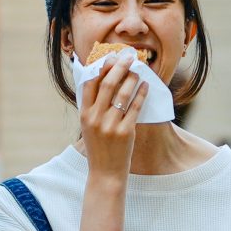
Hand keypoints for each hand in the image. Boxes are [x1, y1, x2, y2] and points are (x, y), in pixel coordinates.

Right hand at [76, 53, 143, 179]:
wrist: (105, 173)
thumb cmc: (98, 147)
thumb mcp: (88, 126)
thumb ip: (92, 106)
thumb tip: (102, 81)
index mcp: (84, 115)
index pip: (90, 84)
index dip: (101, 68)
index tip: (110, 58)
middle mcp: (96, 118)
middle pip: (108, 84)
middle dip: (119, 67)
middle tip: (129, 57)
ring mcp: (111, 125)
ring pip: (123, 94)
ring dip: (132, 78)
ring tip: (138, 71)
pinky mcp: (126, 132)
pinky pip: (135, 107)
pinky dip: (141, 94)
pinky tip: (146, 86)